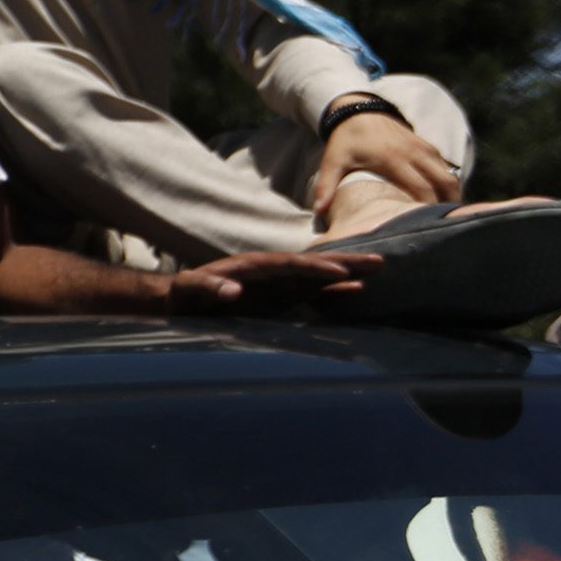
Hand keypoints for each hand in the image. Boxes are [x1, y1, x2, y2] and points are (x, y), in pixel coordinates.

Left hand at [165, 249, 378, 314]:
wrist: (182, 300)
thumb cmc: (183, 294)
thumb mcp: (188, 289)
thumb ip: (208, 287)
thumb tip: (234, 291)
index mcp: (251, 265)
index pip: (289, 264)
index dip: (313, 268)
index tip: (339, 272)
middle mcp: (271, 270)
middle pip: (312, 262)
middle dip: (344, 261)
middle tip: (379, 260)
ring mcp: (279, 282)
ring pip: (318, 274)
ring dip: (347, 272)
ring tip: (378, 268)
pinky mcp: (281, 296)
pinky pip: (313, 291)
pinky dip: (335, 289)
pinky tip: (357, 289)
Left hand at [312, 103, 462, 213]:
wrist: (357, 111)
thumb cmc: (346, 140)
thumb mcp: (333, 162)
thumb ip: (326, 186)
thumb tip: (319, 211)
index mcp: (392, 159)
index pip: (421, 188)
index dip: (428, 208)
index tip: (428, 226)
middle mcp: (413, 153)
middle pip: (444, 182)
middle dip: (448, 204)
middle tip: (446, 225)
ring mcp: (422, 147)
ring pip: (448, 174)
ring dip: (451, 194)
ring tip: (446, 215)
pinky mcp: (426, 144)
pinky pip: (445, 165)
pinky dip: (447, 181)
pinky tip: (443, 197)